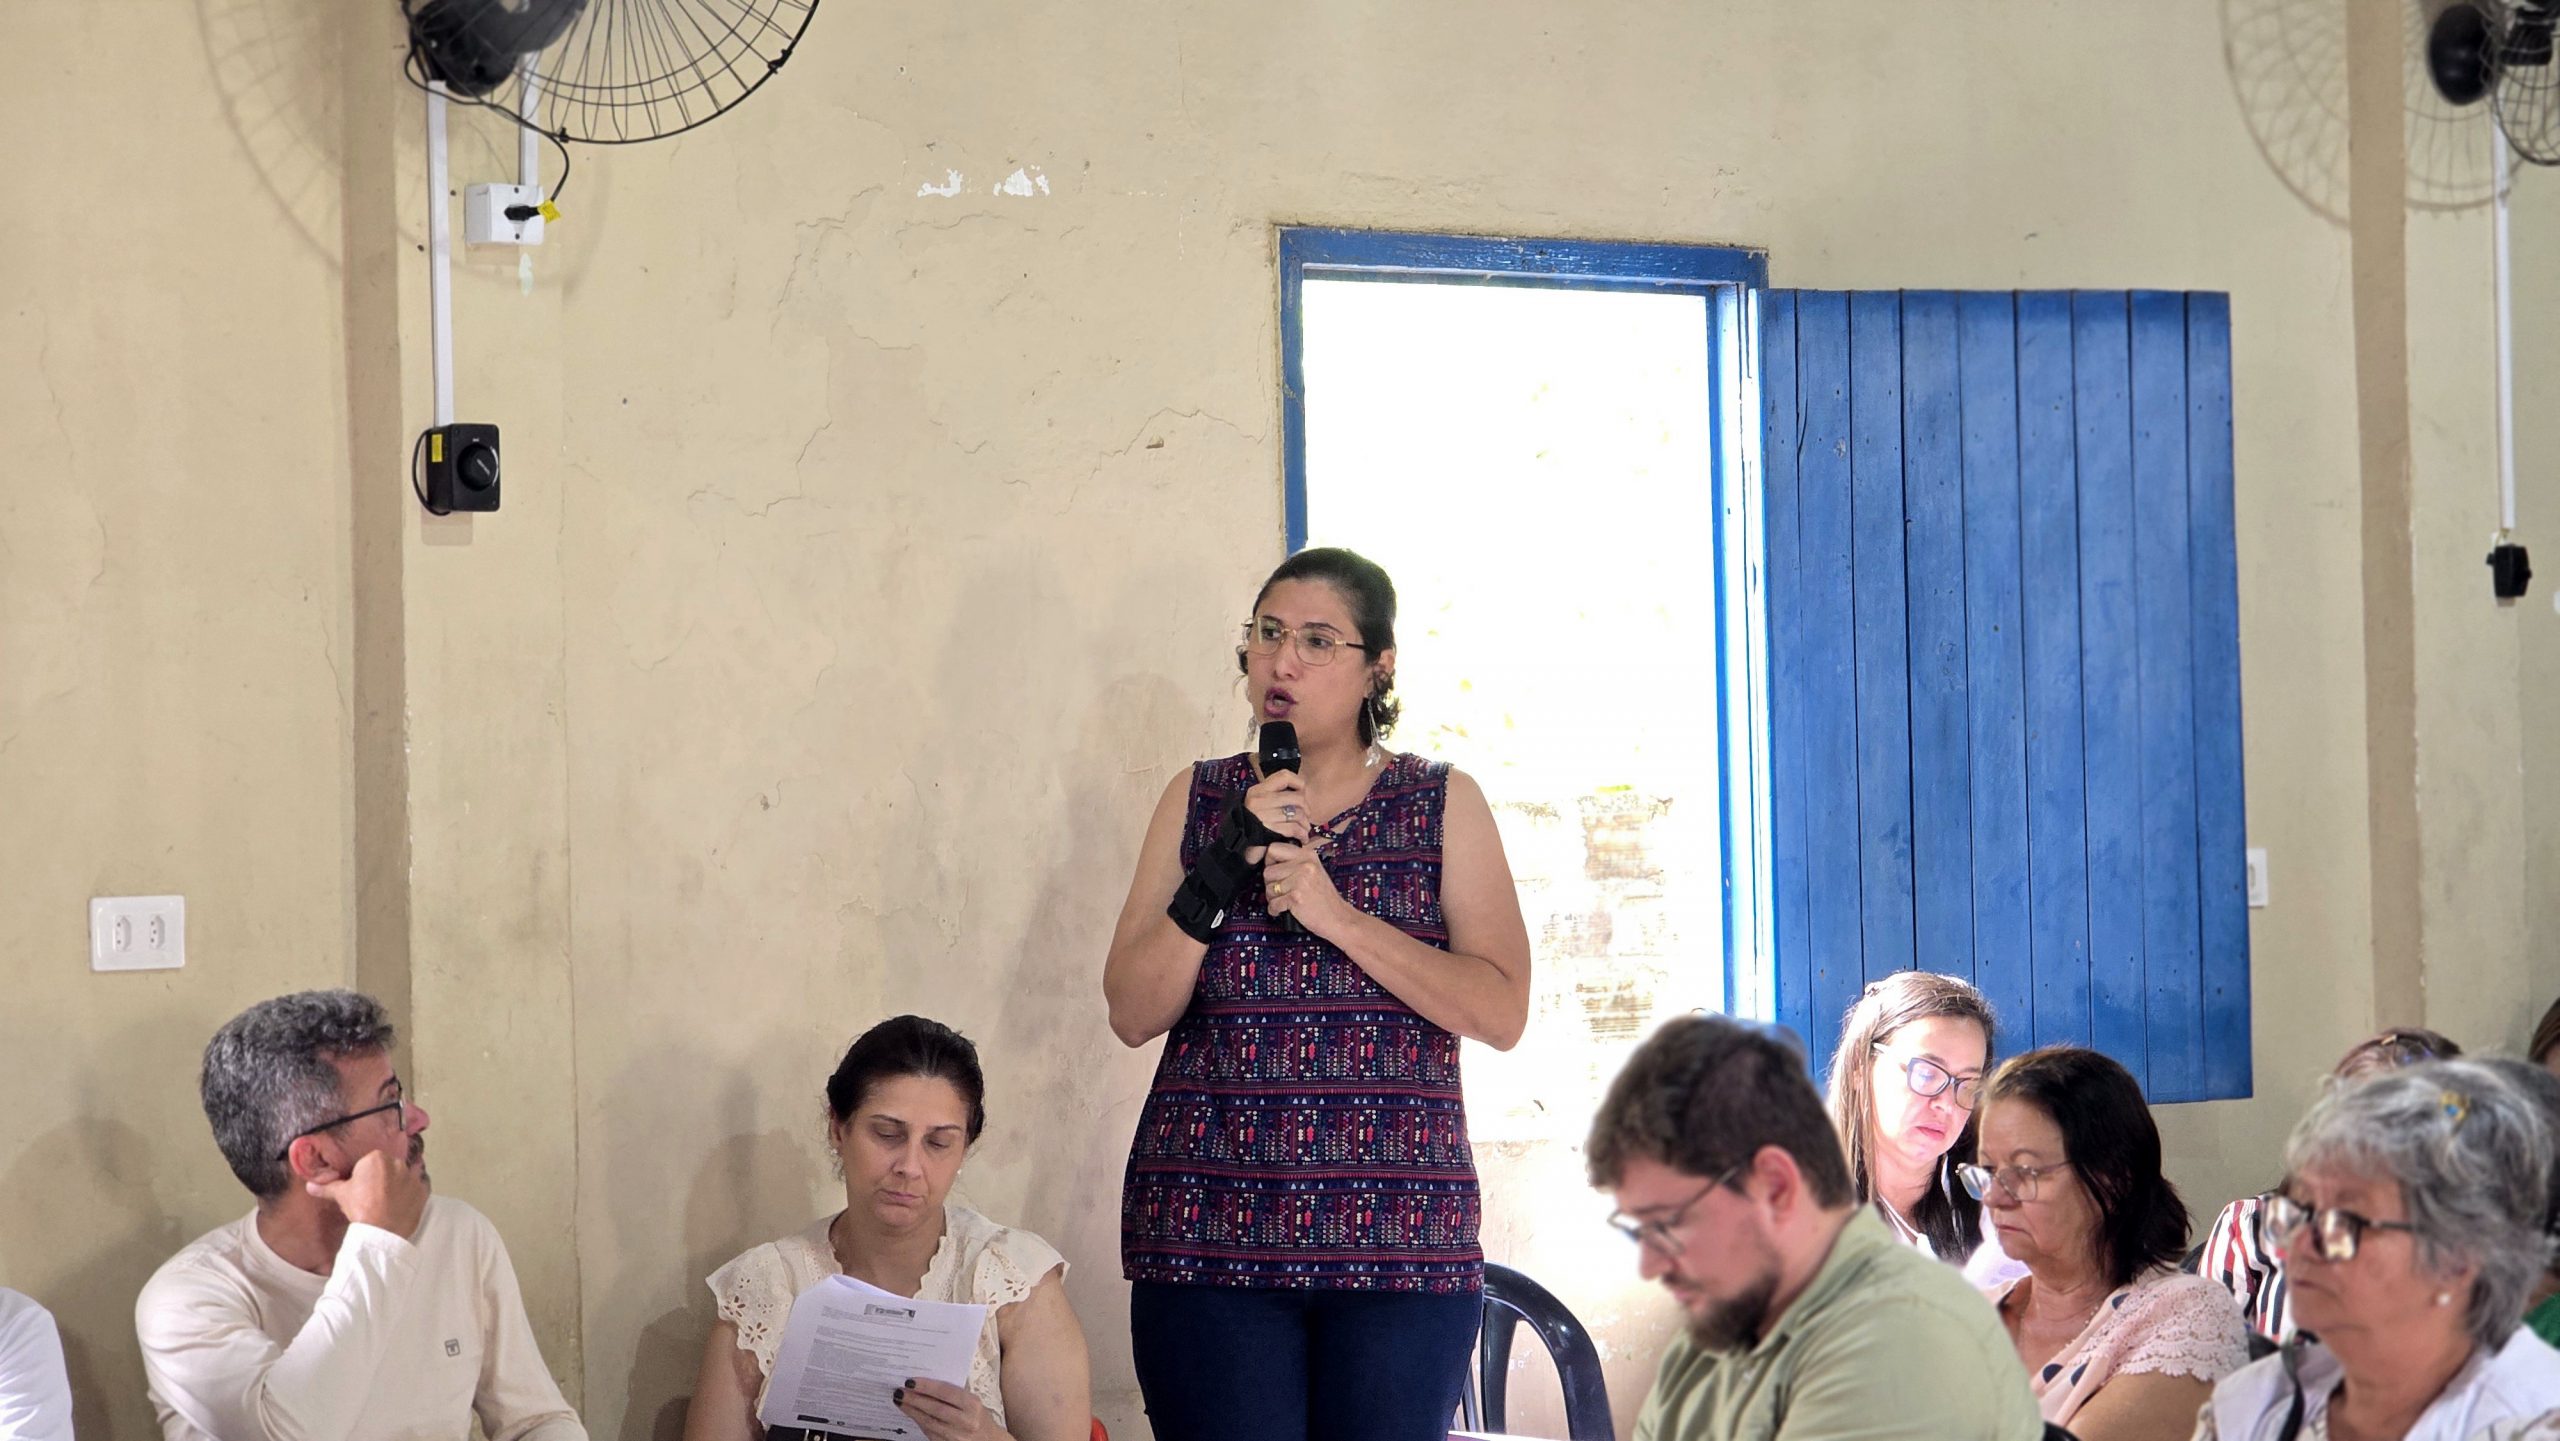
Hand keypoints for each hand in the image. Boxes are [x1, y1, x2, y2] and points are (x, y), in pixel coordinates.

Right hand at [307, 1148, 429, 1239]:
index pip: (371, 1161)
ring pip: (405, 1176)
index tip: (362, 1187)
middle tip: (374, 1194)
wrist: (380, 1231)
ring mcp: (413, 1176)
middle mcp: (398, 1163)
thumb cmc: (360, 1208)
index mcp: (377, 1158)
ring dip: (399, 1184)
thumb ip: (327, 1187)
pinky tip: (402, 1204)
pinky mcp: (424, 1190)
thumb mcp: (341, 1195)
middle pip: (389, 1166)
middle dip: (383, 1177)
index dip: (366, 1174)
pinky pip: (418, 1187)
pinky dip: (412, 1194)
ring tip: (389, 1200)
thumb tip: (310, 1185)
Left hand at [893, 1376, 996, 1440]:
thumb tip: (926, 1383)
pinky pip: (930, 1434)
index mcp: (973, 1405)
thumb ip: (954, 1394)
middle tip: (899, 1392)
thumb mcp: (972, 1402)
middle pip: (935, 1409)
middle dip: (914, 1399)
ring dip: (913, 1412)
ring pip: (929, 1423)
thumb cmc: (978, 1416)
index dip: (926, 1386)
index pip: (945, 1392)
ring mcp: (957, 1437)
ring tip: (901, 1402)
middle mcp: (966, 1421)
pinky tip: (912, 1414)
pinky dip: (920, 1423)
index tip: (910, 1381)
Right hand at [1239, 769, 1311, 863]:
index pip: (1284, 776)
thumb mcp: (1260, 805)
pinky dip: (1302, 834)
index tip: (1301, 793)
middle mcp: (1259, 800)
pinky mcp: (1268, 830)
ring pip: (1298, 813)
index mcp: (1258, 791)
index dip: (1298, 783)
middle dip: (1306, 809)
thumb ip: (1276, 796)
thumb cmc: (1254, 825)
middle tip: (1306, 817)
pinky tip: (1302, 838)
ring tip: (1304, 829)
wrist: (1239, 847)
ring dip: (1305, 824)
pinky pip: (1294, 828)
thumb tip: (1302, 792)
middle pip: (1297, 797)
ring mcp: (1263, 815)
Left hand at [1263, 839, 1349, 936]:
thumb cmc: (1324, 897)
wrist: (1338, 917)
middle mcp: (1304, 865)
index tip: (1275, 872)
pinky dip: (1275, 910)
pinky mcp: (1296, 897)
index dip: (1270, 862)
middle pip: (1268, 871)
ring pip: (1268, 888)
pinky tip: (1284, 910)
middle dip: (1270, 884)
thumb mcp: (1314, 870)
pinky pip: (1273, 903)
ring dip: (1273, 898)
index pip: (1273, 849)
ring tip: (1285, 901)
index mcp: (1307, 855)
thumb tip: (1269, 860)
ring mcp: (1300, 881)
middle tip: (1281, 891)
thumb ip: (1295, 862)